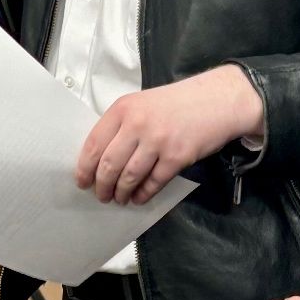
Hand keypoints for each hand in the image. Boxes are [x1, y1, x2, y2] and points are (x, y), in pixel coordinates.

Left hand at [76, 66, 264, 203]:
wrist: (217, 100)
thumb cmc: (177, 103)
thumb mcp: (142, 104)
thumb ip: (121, 125)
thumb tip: (101, 158)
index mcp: (123, 109)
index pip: (93, 144)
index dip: (84, 168)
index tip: (82, 181)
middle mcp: (137, 124)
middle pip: (109, 165)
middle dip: (101, 186)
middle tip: (101, 195)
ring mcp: (158, 141)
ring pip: (129, 177)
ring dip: (121, 193)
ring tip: (119, 198)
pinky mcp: (177, 157)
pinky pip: (153, 183)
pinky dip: (143, 194)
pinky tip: (138, 198)